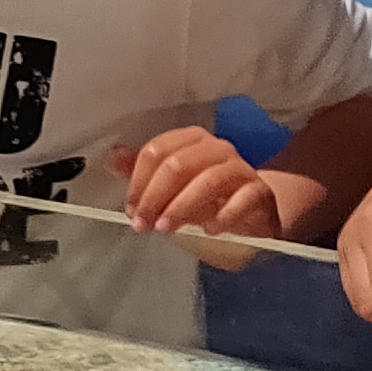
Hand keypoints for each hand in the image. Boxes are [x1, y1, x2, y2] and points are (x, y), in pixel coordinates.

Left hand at [115, 126, 286, 269]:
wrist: (255, 207)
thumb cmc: (210, 194)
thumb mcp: (175, 184)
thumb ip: (145, 173)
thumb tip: (113, 158)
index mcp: (192, 141)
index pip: (158, 150)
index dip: (139, 181)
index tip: (131, 208)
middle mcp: (217, 148)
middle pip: (179, 164)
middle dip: (155, 197)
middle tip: (143, 224)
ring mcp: (240, 168)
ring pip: (208, 180)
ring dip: (182, 207)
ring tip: (166, 228)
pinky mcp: (258, 191)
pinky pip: (241, 200)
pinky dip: (223, 216)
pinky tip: (209, 230)